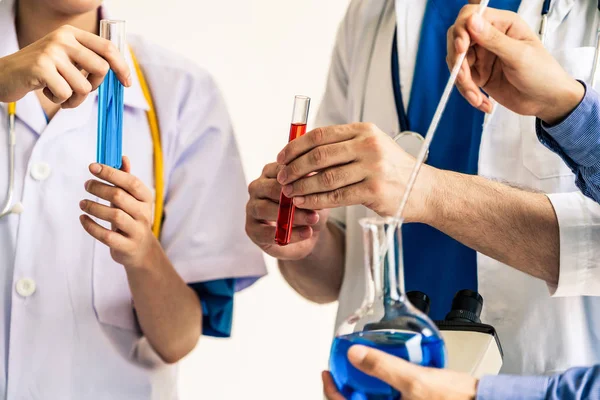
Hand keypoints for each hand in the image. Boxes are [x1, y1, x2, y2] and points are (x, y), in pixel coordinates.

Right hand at [0, 25, 130, 107]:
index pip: (107, 48)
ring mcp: (51, 51)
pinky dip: (59, 100)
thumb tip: (120, 74)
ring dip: (75, 98)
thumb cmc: (41, 71)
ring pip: (84, 86)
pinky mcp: (41, 68)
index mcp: (72, 33)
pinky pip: (66, 94)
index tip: (127, 83)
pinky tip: (46, 91)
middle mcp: (62, 38)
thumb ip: (88, 61)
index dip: (122, 66)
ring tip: (59, 93)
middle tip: (80, 90)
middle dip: (95, 86)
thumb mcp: (65, 59)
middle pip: (102, 68)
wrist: (4, 74)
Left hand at [80, 156, 157, 270]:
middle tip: (86, 185)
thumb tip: (122, 157)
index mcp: (146, 198)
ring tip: (82, 203)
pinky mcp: (126, 246)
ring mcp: (136, 231)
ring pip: (114, 216)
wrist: (141, 250)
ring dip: (94, 207)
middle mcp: (144, 214)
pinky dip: (91, 226)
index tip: (93, 166)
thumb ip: (126, 179)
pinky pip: (106, 235)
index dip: (111, 172)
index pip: (131, 182)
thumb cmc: (132, 219)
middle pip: (119, 196)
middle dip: (99, 188)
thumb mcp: (132, 199)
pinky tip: (83, 218)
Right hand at [246, 162, 328, 259]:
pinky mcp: (252, 229)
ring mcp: (251, 208)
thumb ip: (311, 185)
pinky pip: (266, 232)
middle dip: (293, 197)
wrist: (309, 233)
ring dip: (292, 215)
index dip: (299, 177)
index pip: (280, 170)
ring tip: (313, 219)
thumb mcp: (314, 193)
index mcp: (270, 172)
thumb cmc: (310, 207)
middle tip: (315, 203)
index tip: (318, 183)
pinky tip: (306, 233)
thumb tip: (314, 178)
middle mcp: (257, 187)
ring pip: (265, 209)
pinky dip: (289, 234)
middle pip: (271, 188)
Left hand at [275, 123, 435, 220]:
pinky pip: (336, 197)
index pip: (320, 135)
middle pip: (319, 155)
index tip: (281, 157)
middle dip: (294, 168)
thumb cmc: (391, 169)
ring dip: (302, 186)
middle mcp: (368, 145)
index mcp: (364, 130)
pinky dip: (315, 200)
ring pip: (325, 178)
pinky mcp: (374, 191)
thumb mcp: (371, 147)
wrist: (424, 189)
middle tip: (281, 177)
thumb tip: (301, 151)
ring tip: (289, 192)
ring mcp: (373, 168)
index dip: (295, 146)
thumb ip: (342, 146)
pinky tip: (303, 203)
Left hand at [322, 346, 477, 399]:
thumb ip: (382, 366)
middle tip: (341, 368)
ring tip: (361, 367)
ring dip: (363, 386)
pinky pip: (386, 399)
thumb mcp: (414, 380)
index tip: (326, 372)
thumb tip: (354, 354)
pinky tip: (385, 374)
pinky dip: (380, 389)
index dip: (330, 389)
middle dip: (346, 386)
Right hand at [447, 6, 583, 123]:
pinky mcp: (478, 75)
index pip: (471, 16)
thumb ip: (493, 39)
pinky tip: (482, 102)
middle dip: (457, 61)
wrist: (546, 102)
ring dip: (463, 82)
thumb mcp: (519, 55)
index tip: (462, 48)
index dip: (461, 30)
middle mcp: (489, 37)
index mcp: (502, 24)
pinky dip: (468, 93)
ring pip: (457, 63)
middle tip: (464, 78)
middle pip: (457, 40)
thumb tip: (471, 20)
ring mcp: (482, 56)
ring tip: (477, 98)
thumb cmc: (542, 74)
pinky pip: (462, 80)